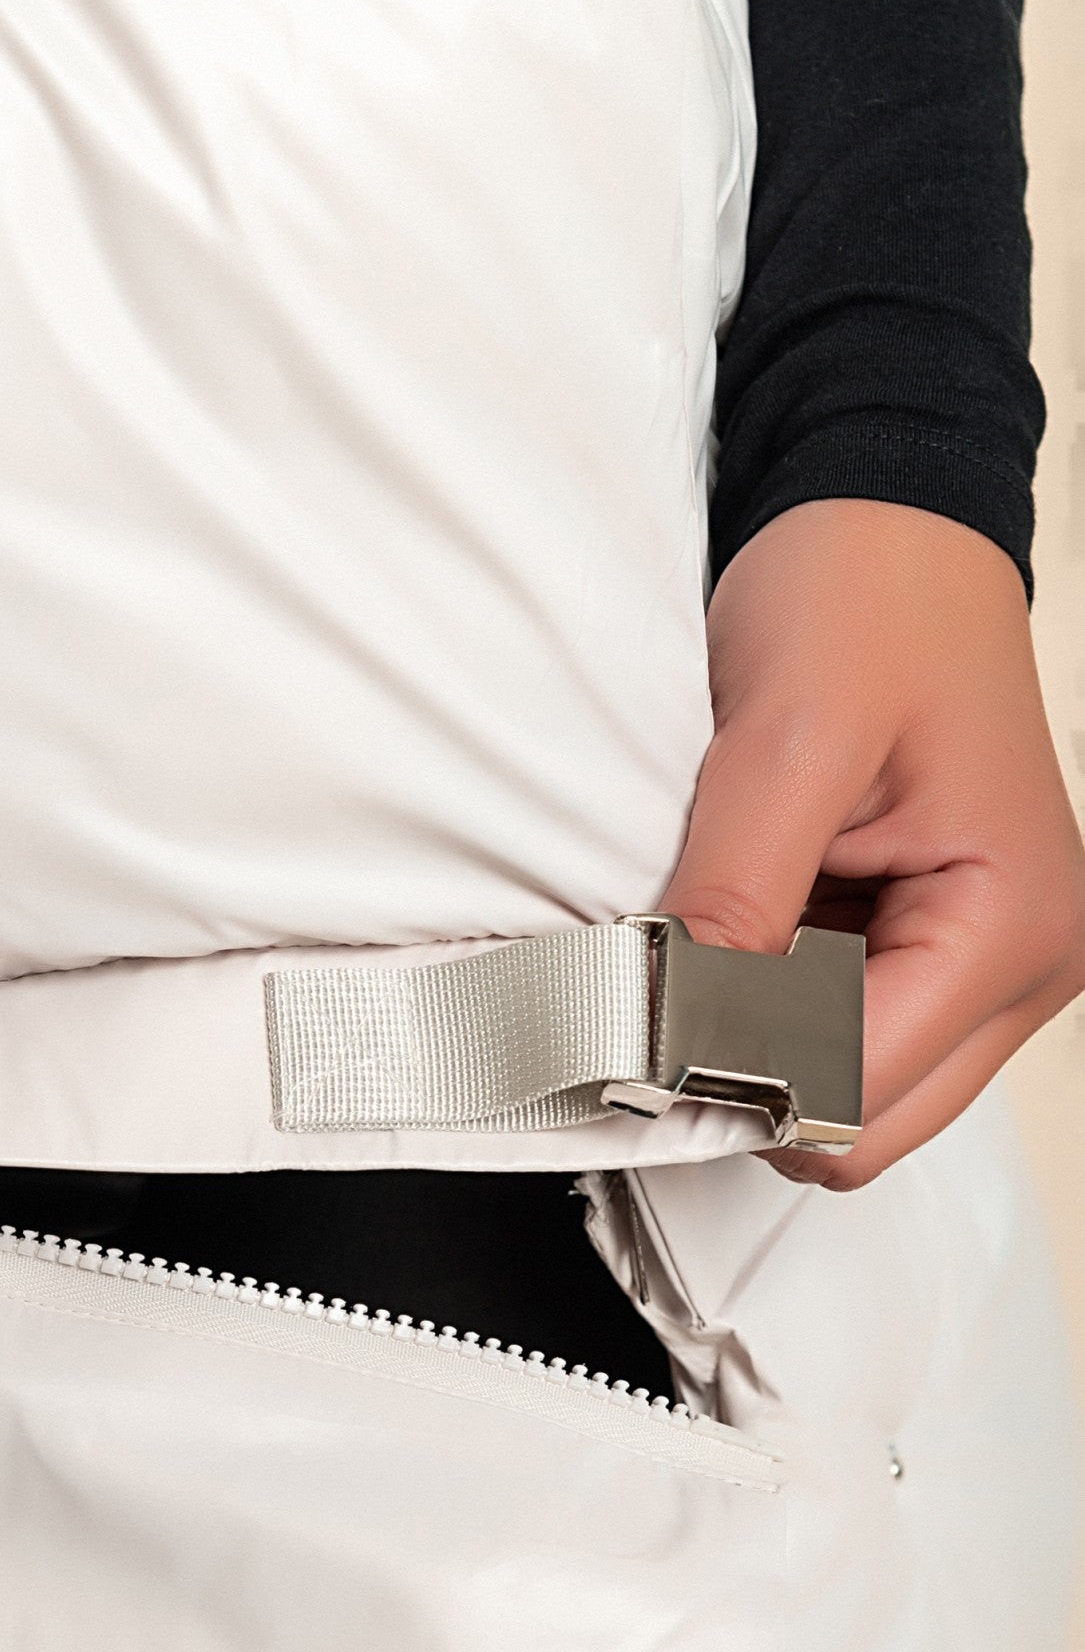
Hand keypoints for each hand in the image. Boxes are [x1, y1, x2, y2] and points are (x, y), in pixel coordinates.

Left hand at [662, 499, 1084, 1186]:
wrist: (890, 521)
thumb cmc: (868, 592)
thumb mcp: (788, 735)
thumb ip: (736, 896)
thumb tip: (670, 1032)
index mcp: (1012, 925)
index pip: (853, 1093)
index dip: (731, 1079)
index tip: (630, 1026)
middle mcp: (1022, 967)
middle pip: (861, 1131)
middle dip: (748, 1081)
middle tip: (652, 998)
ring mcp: (982, 967)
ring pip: (847, 1098)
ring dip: (756, 1047)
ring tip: (705, 941)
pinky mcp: (933, 950)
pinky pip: (837, 1036)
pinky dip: (767, 1010)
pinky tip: (735, 933)